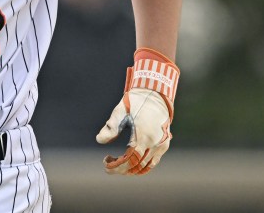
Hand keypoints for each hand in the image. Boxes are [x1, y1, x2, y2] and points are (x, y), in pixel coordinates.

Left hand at [96, 49, 178, 174]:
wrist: (155, 94)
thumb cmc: (135, 102)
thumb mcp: (120, 111)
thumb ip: (110, 127)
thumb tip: (99, 140)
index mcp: (144, 135)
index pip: (130, 159)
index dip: (117, 165)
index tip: (106, 165)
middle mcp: (156, 143)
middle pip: (138, 165)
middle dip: (122, 169)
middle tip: (108, 166)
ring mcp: (162, 144)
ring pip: (146, 166)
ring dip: (131, 169)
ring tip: (117, 164)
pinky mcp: (164, 144)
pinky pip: (153, 161)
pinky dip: (141, 165)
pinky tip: (129, 161)